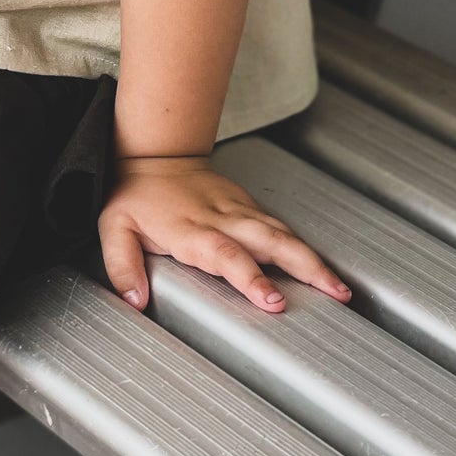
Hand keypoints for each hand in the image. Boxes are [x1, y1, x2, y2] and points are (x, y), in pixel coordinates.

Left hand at [98, 154, 352, 314]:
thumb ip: (122, 265)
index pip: (228, 257)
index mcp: (194, 231)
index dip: (252, 278)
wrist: (153, 154)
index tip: (274, 301)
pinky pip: (280, 226)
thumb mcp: (114, 227)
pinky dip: (303, 246)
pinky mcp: (248, 206)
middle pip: (272, 242)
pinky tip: (321, 267)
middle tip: (336, 294)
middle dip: (306, 268)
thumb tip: (134, 299)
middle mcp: (223, 219)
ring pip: (283, 233)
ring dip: (313, 258)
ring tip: (341, 287)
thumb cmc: (135, 195)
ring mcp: (239, 210)